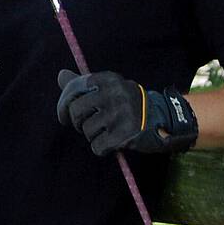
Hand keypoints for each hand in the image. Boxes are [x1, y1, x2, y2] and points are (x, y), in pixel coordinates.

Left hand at [56, 70, 197, 154]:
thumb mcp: (109, 87)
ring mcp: (119, 114)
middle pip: (76, 111)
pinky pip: (97, 146)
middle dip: (77, 122)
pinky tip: (112, 143)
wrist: (163, 118)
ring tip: (106, 131)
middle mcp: (113, 94)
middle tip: (85, 126)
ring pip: (86, 130)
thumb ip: (83, 83)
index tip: (64, 116)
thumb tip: (60, 76)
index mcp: (108, 79)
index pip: (74, 88)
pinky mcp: (125, 135)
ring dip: (92, 135)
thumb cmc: (128, 103)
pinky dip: (101, 148)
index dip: (64, 105)